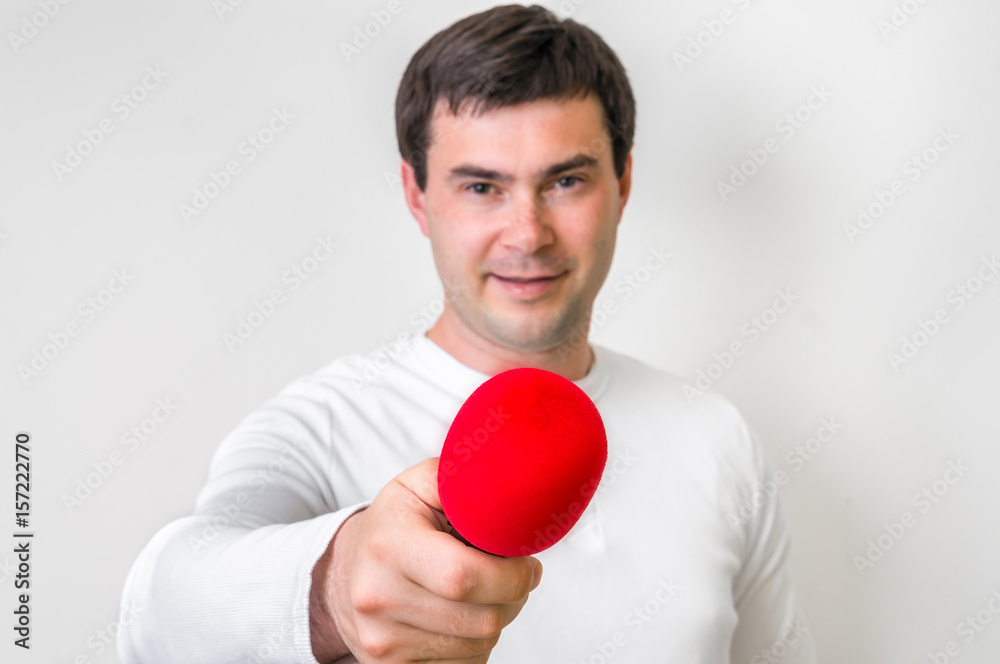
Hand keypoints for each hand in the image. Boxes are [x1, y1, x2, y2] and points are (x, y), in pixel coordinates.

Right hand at [310, 457, 542, 662]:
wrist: (344, 572)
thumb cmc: (393, 525)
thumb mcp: (417, 485)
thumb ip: (459, 480)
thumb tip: (505, 485)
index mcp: (389, 546)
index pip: (464, 577)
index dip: (511, 576)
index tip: (527, 564)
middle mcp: (380, 597)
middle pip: (481, 618)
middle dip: (513, 597)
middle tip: (514, 576)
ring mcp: (384, 640)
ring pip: (479, 644)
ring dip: (496, 619)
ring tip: (484, 592)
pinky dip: (475, 643)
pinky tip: (463, 616)